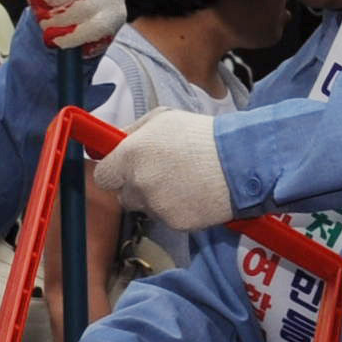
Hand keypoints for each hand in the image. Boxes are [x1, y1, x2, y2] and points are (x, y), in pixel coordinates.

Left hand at [90, 107, 232, 230]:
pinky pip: (167, 219)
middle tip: (161, 174)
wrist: (238, 162)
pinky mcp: (174, 223)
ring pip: (147, 208)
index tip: (124, 170)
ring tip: (185, 182)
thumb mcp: (162, 118)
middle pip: (123, 196)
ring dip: (158, 199)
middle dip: (137, 187)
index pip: (103, 176)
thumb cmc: (201, 135)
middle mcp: (138, 184)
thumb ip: (132, 131)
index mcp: (130, 155)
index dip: (114, 173)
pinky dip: (178, 210)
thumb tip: (113, 141)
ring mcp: (156, 207)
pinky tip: (195, 194)